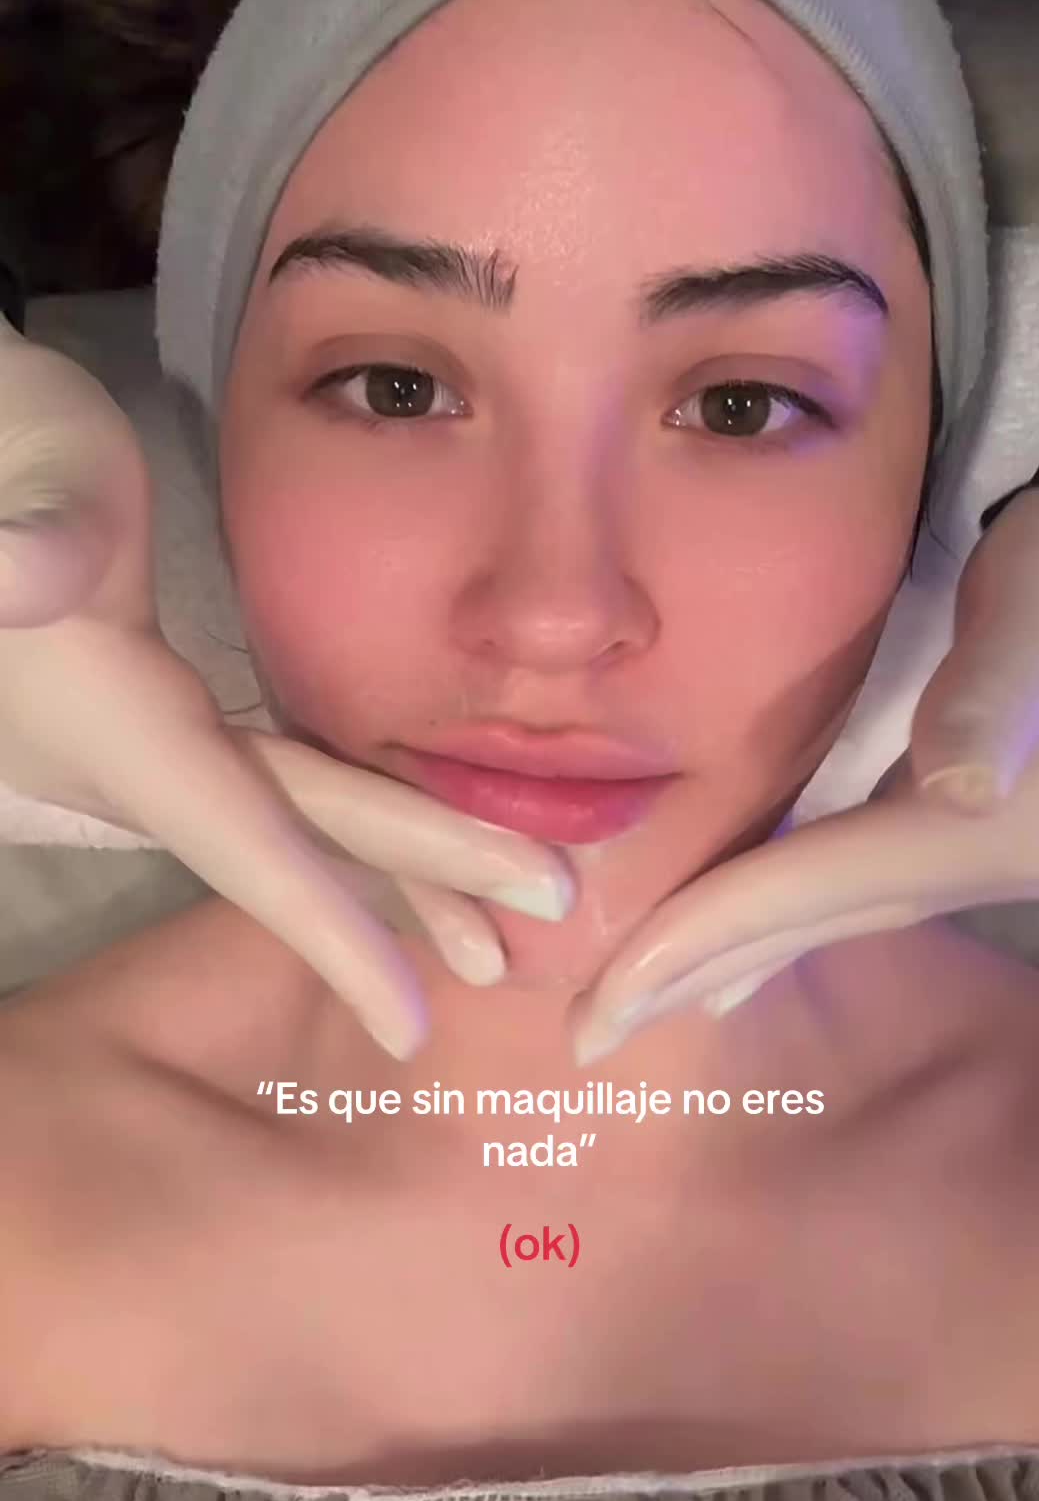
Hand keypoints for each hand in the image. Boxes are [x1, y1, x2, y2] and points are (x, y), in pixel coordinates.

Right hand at [0, 317, 575, 1058]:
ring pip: (291, 817)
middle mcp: (139, 757)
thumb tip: (19, 574)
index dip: (330, 932)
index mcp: (123, 725)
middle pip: (300, 837)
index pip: (247, 839)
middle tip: (526, 948)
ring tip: (488, 925)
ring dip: (389, 868)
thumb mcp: (22, 474)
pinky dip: (346, 814)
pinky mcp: (156, 706)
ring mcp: (147, 738)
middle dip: (416, 888)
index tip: (412, 1025)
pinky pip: (273, 780)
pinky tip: (394, 827)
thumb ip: (30, 530)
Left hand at [568, 486, 1038, 1064]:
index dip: (700, 943)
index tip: (600, 1004)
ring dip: (731, 956)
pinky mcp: (969, 821)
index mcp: (982, 826)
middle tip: (589, 1036)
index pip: (805, 894)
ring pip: (826, 914)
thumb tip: (960, 785)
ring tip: (644, 999)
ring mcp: (981, 847)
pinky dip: (782, 918)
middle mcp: (983, 857)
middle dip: (692, 977)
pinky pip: (850, 888)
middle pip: (808, 924)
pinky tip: (745, 948)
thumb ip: (995, 694)